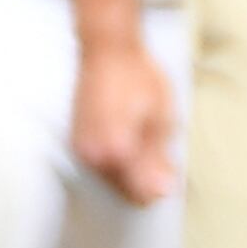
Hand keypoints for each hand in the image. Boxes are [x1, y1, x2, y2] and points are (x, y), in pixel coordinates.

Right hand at [72, 38, 177, 203]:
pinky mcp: (76, 143)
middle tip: (162, 150)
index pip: (141, 195)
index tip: (170, 167)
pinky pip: (100, 167)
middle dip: (147, 179)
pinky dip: (117, 161)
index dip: (161, 184)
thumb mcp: (161, 120)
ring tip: (144, 136)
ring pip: (112, 182)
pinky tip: (128, 138)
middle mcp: (93, 156)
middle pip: (125, 192)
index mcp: (118, 152)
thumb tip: (163, 192)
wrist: (108, 52)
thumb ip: (159, 160)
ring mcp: (81, 150)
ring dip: (132, 171)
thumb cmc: (138, 79)